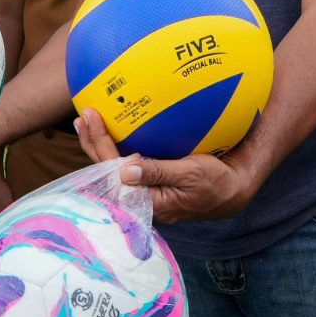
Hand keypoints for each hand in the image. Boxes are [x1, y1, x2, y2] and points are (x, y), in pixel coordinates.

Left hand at [77, 110, 259, 222]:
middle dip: (92, 143)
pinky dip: (117, 145)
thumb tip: (124, 171)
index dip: (99, 144)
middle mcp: (140, 197)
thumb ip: (158, 173)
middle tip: (83, 116)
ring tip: (86, 123)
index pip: (112, 173)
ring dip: (99, 145)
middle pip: (106, 171)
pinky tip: (115, 130)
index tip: (92, 118)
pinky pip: (127, 163)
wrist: (232, 192)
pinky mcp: (150, 182)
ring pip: (113, 167)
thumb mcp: (191, 174)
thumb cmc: (215, 183)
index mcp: (147, 200)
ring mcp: (144, 190)